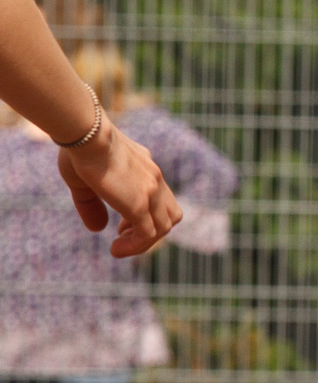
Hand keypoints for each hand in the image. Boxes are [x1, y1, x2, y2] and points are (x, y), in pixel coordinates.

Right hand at [58, 120, 182, 257]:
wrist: (88, 134)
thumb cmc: (81, 150)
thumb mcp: (85, 181)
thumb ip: (92, 205)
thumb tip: (98, 229)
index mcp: (146, 169)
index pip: (162, 199)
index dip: (147, 216)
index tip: (123, 225)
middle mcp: (154, 178)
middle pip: (170, 214)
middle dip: (150, 231)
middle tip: (123, 234)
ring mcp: (151, 190)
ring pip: (164, 227)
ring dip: (143, 242)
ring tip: (119, 246)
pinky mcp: (140, 202)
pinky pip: (147, 234)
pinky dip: (135, 246)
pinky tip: (115, 249)